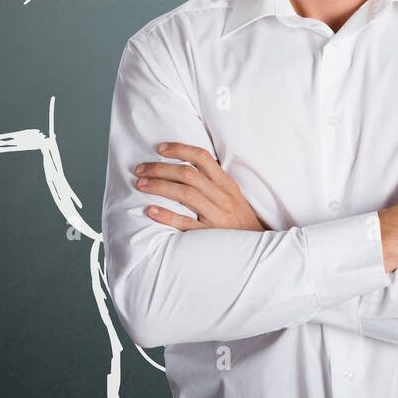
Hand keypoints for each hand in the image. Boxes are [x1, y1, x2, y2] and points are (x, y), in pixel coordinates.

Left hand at [135, 142, 266, 231]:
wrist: (257, 249)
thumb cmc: (240, 221)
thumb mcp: (233, 197)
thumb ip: (214, 183)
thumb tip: (186, 167)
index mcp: (227, 185)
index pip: (203, 158)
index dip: (180, 149)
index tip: (160, 148)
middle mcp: (224, 197)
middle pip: (188, 174)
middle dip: (160, 168)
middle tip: (140, 169)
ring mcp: (218, 216)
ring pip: (186, 194)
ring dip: (160, 187)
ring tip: (140, 185)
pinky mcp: (211, 236)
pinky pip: (187, 223)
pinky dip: (167, 215)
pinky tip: (151, 211)